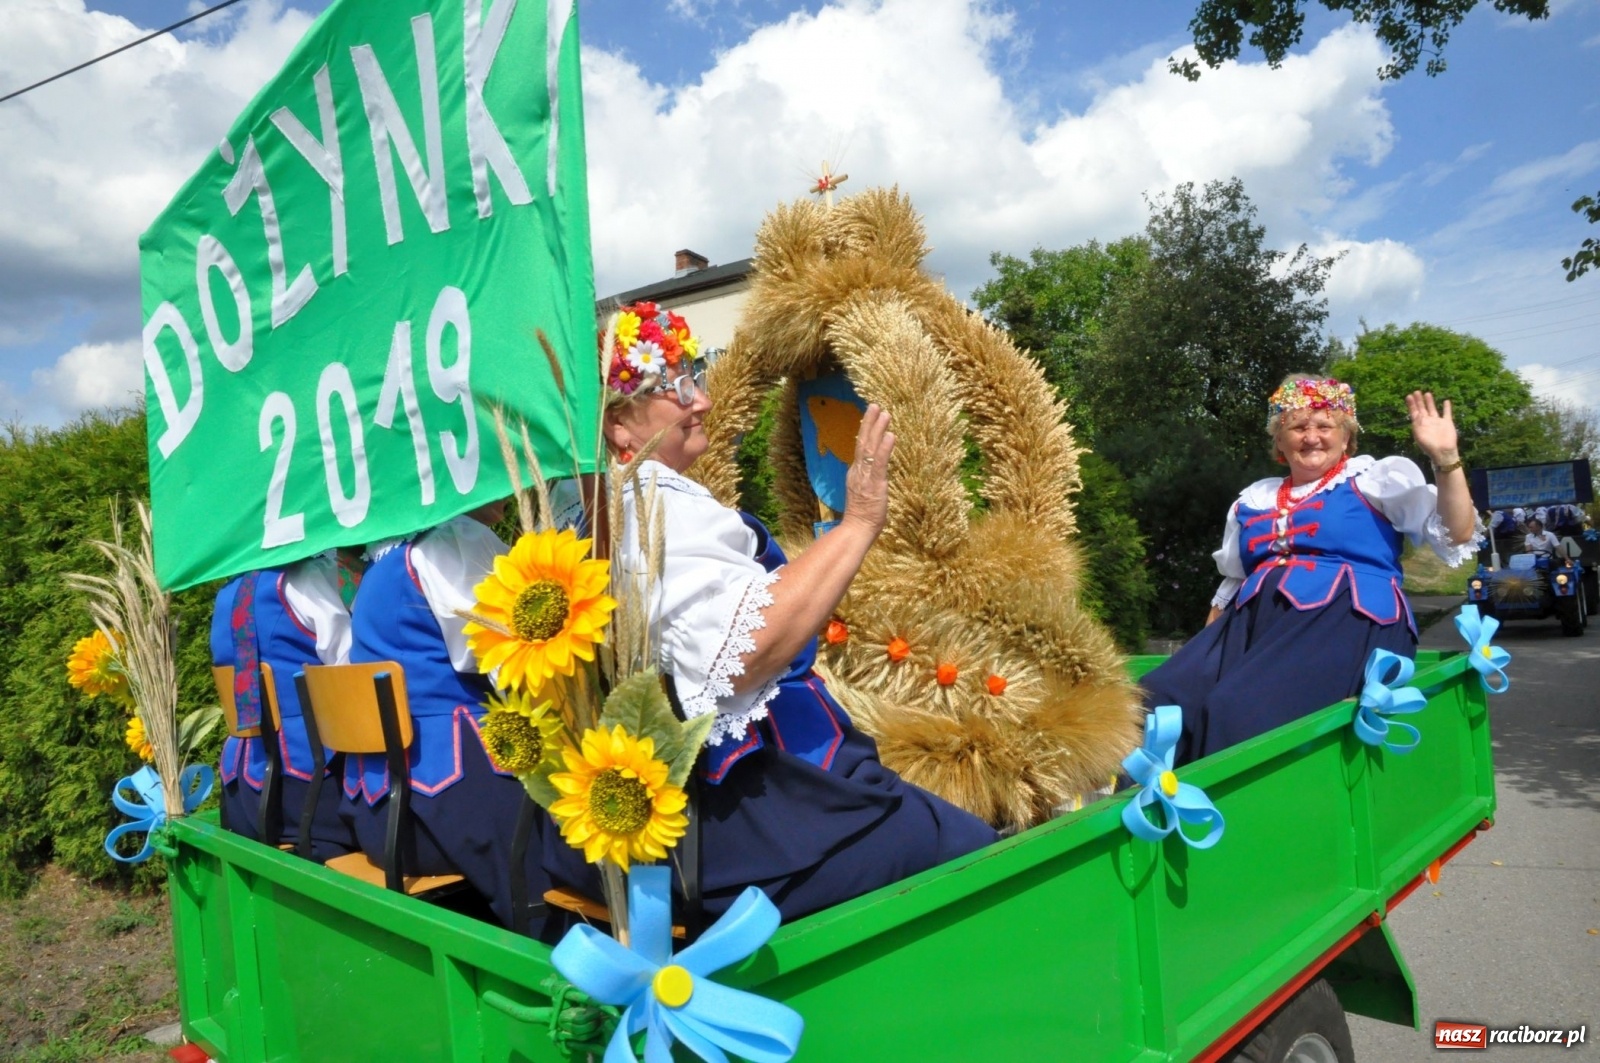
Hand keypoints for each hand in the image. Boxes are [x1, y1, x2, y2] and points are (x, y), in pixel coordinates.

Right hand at [842, 404, 894, 536]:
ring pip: (870, 448)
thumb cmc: (862, 517)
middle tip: (875, 405)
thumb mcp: (864, 494)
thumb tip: (874, 477)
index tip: (870, 417)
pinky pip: (880, 462)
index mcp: (856, 473)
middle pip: (862, 442)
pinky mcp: (875, 484)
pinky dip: (885, 448)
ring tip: (884, 413)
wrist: (856, 530)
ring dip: (877, 429)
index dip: (865, 431)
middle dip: (869, 423)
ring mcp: (866, 476)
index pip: (860, 448)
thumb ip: (868, 482)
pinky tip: (891, 435)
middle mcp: (858, 471)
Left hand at [1405, 390, 1459, 465]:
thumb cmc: (1428, 445)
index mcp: (1419, 425)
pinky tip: (1446, 401)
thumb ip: (1417, 423)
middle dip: (1419, 401)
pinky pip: (1447, 413)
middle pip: (1422, 409)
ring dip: (1430, 402)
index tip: (1409, 396)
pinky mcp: (1447, 423)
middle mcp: (1427, 422)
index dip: (1411, 404)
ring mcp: (1437, 422)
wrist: (1442, 452)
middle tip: (1416, 391)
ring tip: (1427, 393)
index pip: (1414, 412)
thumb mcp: (1419, 434)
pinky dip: (1447, 407)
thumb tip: (1416, 414)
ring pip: (1433, 409)